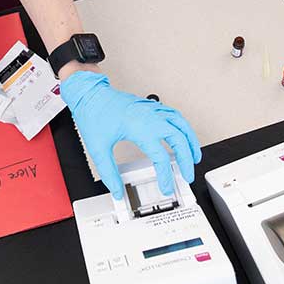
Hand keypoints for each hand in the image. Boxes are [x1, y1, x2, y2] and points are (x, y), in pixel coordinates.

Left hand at [60, 71, 201, 198]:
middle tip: (187, 175)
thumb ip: (108, 173)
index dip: (166, 176)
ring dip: (191, 141)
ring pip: (181, 124)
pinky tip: (183, 134)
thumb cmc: (93, 113)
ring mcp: (152, 109)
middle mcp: (150, 117)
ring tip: (194, 156)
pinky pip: (174, 115)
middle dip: (187, 160)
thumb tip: (116, 190)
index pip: (161, 157)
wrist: (89, 93)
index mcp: (139, 127)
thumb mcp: (98, 148)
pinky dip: (183, 126)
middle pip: (179, 139)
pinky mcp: (150, 106)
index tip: (166, 187)